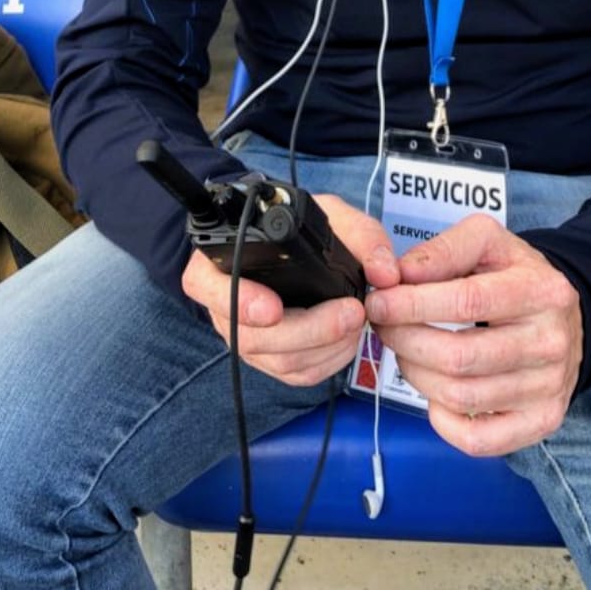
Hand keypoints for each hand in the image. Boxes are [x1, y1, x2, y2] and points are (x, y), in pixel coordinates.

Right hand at [181, 194, 399, 386]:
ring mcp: (246, 336)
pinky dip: (326, 362)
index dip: (239, 301)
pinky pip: (294, 374)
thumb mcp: (332, 215)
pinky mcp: (270, 359)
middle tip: (350, 314)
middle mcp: (224, 304)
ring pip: (275, 361)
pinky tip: (347, 340)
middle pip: (250, 336)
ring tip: (356, 322)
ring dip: (322, 348)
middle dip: (307, 330)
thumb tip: (384, 274)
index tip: (273, 309)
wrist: (303, 251)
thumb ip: (362, 234)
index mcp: (220, 260)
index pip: (206, 285)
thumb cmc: (307, 228)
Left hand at [365, 216, 582, 456]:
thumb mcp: (488, 243)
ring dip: (416, 375)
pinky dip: (443, 421)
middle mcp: (550, 342)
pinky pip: (478, 440)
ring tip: (406, 351)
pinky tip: (434, 393)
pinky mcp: (541, 421)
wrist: (564, 319)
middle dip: (406, 341)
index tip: (378, 303)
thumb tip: (400, 276)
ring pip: (461, 397)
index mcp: (540, 290)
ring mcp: (548, 388)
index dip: (412, 306)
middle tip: (384, 326)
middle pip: (459, 356)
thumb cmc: (516, 277)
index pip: (466, 302)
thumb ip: (444, 251)